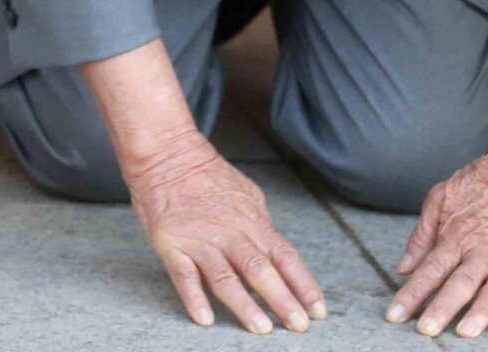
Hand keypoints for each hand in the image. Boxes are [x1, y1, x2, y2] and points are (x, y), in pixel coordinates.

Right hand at [125, 132, 326, 333]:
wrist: (169, 157)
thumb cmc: (208, 178)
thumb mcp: (246, 196)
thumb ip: (260, 225)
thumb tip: (276, 250)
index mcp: (253, 222)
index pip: (286, 257)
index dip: (303, 285)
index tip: (318, 310)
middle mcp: (231, 232)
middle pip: (262, 270)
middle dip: (283, 300)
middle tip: (299, 325)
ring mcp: (201, 238)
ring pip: (226, 277)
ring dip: (245, 305)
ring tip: (261, 329)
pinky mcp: (172, 244)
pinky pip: (184, 275)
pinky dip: (194, 298)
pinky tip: (205, 319)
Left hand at [386, 157, 487, 336]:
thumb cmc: (482, 183)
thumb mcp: (442, 197)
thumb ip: (422, 234)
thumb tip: (402, 267)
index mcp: (456, 238)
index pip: (430, 270)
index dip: (411, 294)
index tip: (394, 316)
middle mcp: (482, 251)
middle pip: (459, 283)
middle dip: (441, 308)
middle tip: (426, 331)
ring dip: (480, 313)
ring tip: (466, 332)